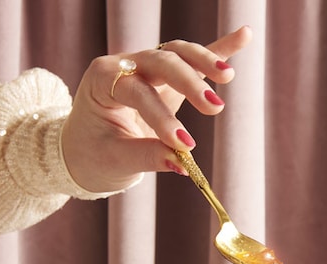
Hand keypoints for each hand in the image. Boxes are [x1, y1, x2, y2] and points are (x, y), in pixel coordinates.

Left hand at [61, 26, 251, 192]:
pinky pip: (190, 60)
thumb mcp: (115, 160)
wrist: (83, 147)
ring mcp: (145, 68)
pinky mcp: (164, 79)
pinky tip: (243, 36)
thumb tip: (182, 163)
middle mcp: (124, 66)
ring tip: (227, 75)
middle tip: (214, 107)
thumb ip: (148, 157)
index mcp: (102, 82)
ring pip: (177, 53)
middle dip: (189, 82)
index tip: (185, 145)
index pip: (138, 92)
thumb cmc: (93, 153)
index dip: (162, 118)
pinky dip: (216, 49)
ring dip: (204, 61)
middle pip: (161, 61)